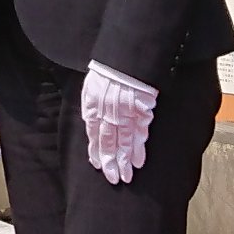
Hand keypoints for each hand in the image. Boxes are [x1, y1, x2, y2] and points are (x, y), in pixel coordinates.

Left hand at [81, 63, 158, 185]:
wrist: (128, 55)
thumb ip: (91, 106)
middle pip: (108, 142)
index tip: (98, 165)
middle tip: (113, 179)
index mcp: (94, 105)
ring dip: (125, 161)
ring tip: (126, 176)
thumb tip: (92, 125)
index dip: (96, 151)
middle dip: (110, 163)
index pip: (94, 134)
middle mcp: (108, 112)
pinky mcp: (142, 109)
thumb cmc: (109, 69)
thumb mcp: (91, 86)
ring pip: (124, 141)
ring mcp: (126, 112)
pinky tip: (138, 161)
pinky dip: (139, 148)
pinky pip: (140, 133)